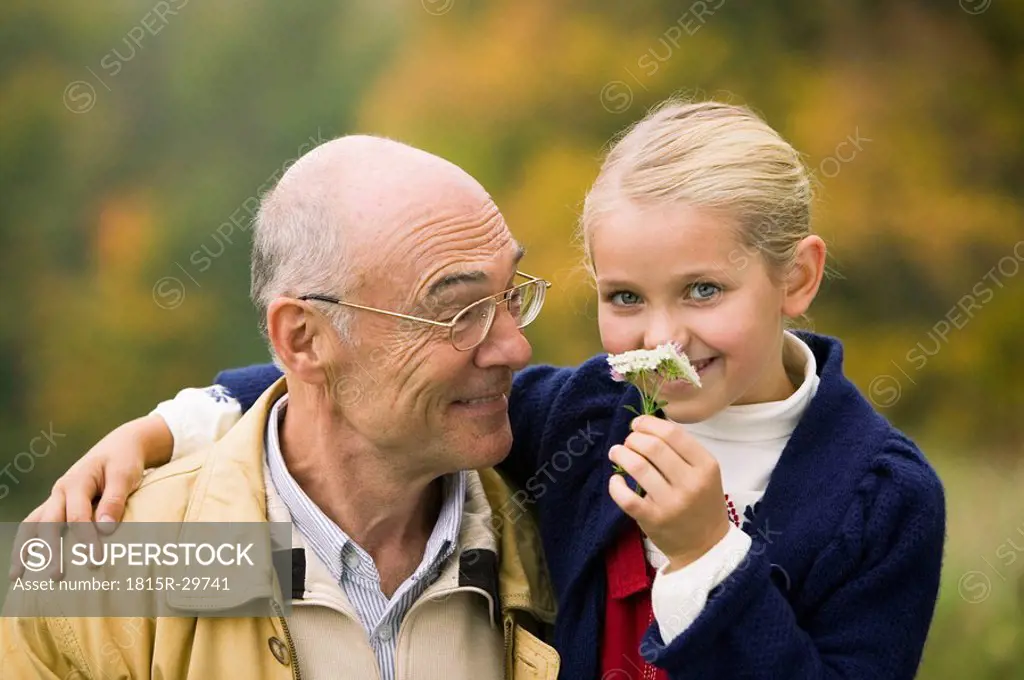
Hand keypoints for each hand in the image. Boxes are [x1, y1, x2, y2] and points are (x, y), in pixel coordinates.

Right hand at [8, 415, 166, 578]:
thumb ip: (114, 500)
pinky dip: (27, 544)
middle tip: (56, 577)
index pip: (77, 515)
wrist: (119, 446)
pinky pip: (35, 525)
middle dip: (51, 551)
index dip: (85, 539)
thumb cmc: (124, 461)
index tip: (94, 560)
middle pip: (49, 523)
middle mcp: (60, 490)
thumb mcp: (124, 475)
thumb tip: (105, 530)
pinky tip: (23, 566)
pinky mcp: (57, 505)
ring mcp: (56, 498)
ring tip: (19, 577)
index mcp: (77, 481)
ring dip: (26, 550)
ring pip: (33, 524)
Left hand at [608, 415, 729, 572]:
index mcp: (706, 467)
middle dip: (634, 438)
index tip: (638, 424)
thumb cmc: (702, 503)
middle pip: (653, 446)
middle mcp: (691, 483)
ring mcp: (671, 503)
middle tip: (628, 441)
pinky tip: (616, 479)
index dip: (649, 424)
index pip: (673, 434)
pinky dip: (615, 484)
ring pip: (638, 466)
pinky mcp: (653, 519)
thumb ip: (683, 450)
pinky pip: (626, 496)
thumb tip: (648, 425)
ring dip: (621, 453)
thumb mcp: (705, 473)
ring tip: (617, 452)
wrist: (706, 547)